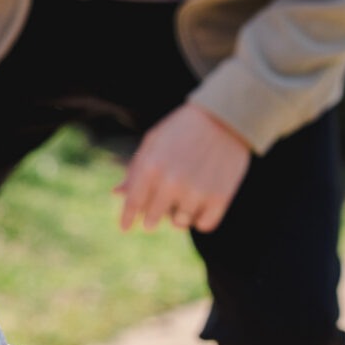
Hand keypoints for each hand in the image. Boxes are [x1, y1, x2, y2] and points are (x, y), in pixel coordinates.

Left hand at [115, 102, 250, 233]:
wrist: (226, 117)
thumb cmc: (183, 128)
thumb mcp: (153, 141)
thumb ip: (136, 169)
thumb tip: (117, 193)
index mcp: (151, 166)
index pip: (133, 203)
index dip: (126, 218)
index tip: (124, 228)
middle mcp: (172, 182)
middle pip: (152, 218)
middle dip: (152, 216)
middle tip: (159, 207)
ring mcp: (197, 192)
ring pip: (179, 223)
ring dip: (178, 216)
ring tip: (184, 198)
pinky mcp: (220, 198)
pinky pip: (203, 225)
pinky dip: (200, 219)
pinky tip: (200, 205)